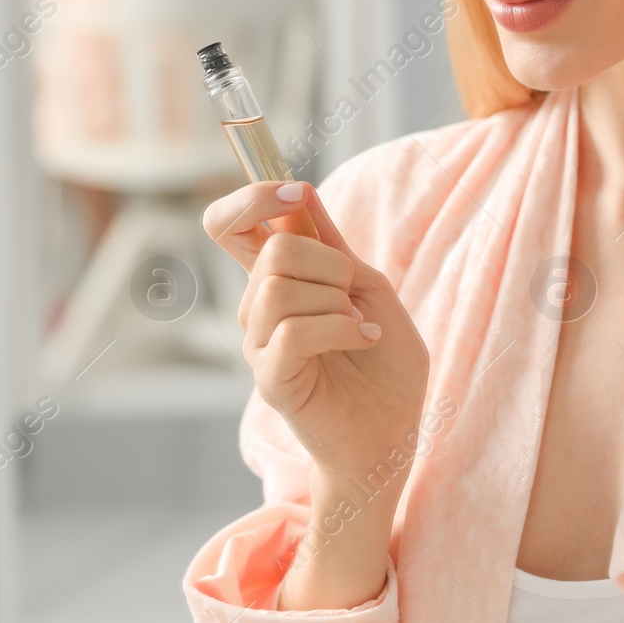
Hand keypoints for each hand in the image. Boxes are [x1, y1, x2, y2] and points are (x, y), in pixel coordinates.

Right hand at [202, 180, 430, 483]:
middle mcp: (258, 308)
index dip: (252, 197)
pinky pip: (292, 332)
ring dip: (335, 299)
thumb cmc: (383, 361)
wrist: (393, 430)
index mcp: (277, 279)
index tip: (294, 193)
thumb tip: (299, 192)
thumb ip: (331, 245)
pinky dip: (338, 327)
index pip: (229, 225)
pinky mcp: (271, 379)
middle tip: (354, 293)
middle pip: (270, 250)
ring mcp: (259, 344)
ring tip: (358, 323)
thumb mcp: (368, 287)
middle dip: (329, 261)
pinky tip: (362, 338)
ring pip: (278, 289)